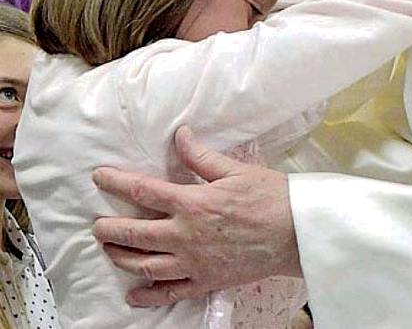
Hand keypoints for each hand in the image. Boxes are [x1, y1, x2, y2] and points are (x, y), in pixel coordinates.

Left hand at [92, 126, 301, 306]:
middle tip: (96, 225)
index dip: (117, 182)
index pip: (143, 191)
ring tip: (110, 250)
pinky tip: (134, 295)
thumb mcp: (234, 170)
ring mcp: (194, 262)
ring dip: (122, 257)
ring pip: (146, 264)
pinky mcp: (206, 281)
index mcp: (192, 203)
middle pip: (136, 232)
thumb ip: (201, 156)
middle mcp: (186, 235)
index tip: (99, 177)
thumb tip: (180, 135)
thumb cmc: (269, 197)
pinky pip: (170, 293)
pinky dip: (148, 296)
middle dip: (110, 228)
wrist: (295, 233)